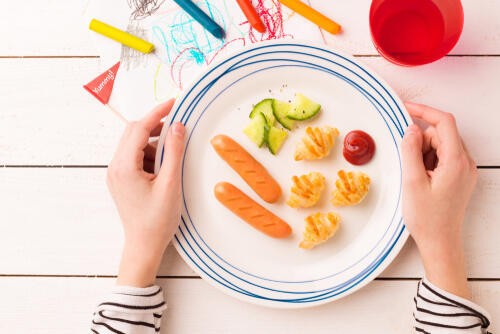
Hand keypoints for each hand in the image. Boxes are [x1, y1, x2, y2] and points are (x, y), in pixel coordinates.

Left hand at [107, 100, 185, 286]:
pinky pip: (135, 157)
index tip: (174, 102)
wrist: (144, 245)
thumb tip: (178, 126)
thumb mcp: (171, 184)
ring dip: (155, 144)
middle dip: (156, 126)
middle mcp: (115, 167)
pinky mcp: (121, 180)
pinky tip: (164, 168)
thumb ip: (174, 152)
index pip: (139, 128)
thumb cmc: (157, 220)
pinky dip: (151, 156)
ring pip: (135, 144)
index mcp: (124, 166)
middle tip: (178, 126)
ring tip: (173, 158)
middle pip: (134, 133)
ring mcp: (116, 173)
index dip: (158, 113)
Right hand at [402, 102, 476, 298]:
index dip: (424, 111)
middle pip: (441, 134)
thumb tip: (410, 129)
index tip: (406, 108)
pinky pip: (443, 157)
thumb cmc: (427, 217)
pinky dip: (429, 161)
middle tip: (409, 165)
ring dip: (424, 153)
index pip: (444, 122)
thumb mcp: (412, 182)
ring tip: (416, 177)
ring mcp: (464, 170)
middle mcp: (465, 163)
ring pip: (441, 145)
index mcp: (456, 161)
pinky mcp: (459, 176)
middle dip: (420, 142)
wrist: (440, 242)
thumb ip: (410, 151)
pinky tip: (422, 179)